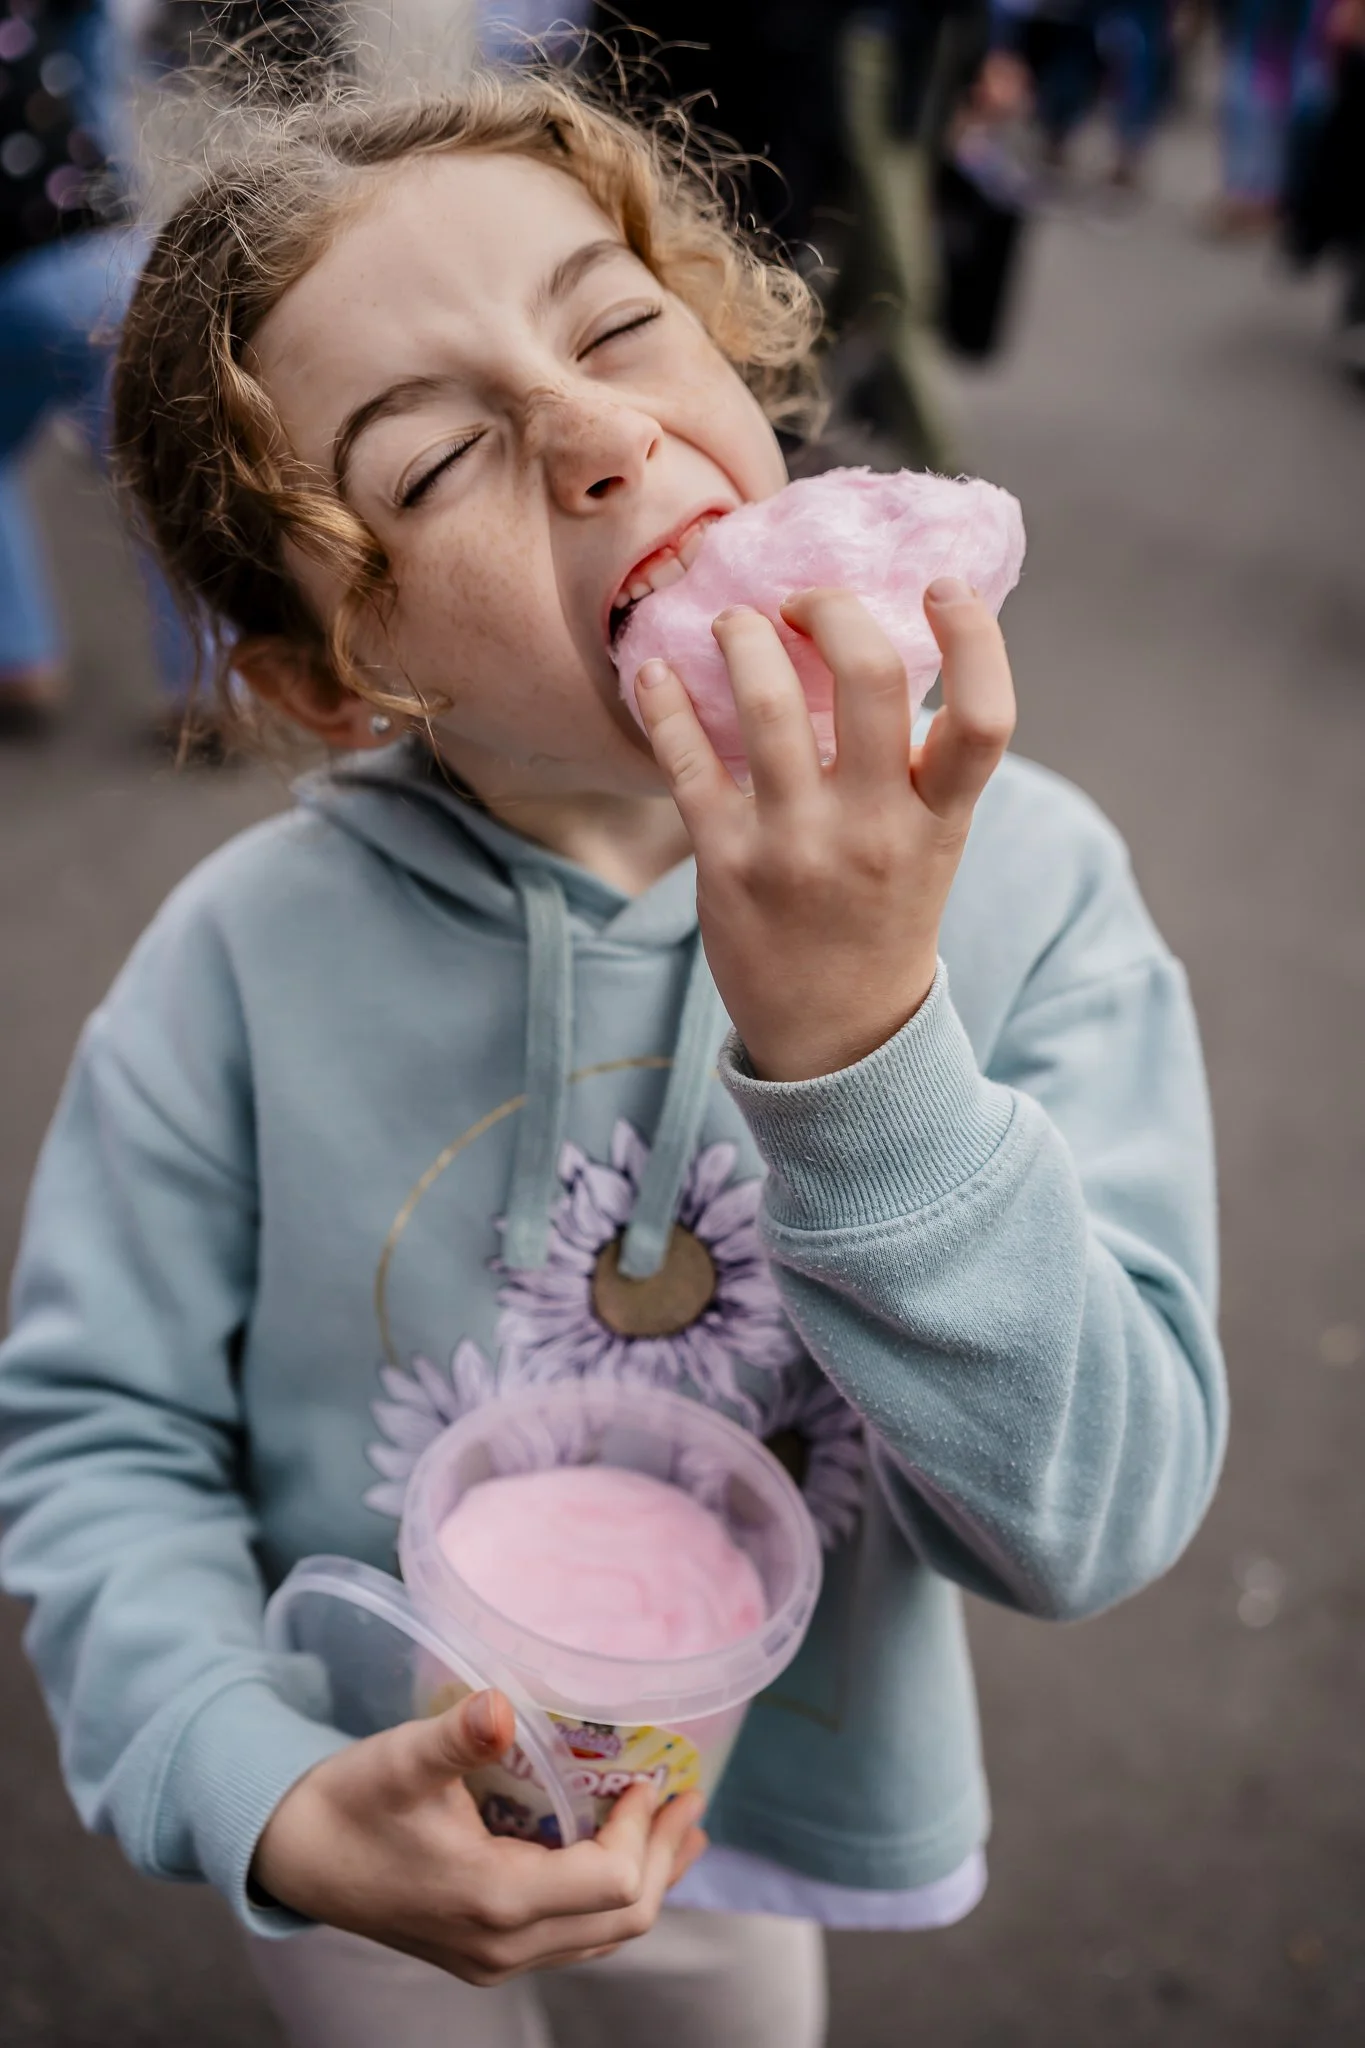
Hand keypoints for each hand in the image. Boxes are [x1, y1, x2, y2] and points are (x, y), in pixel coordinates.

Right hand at [251, 1689, 706, 1985]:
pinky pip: (573, 1938)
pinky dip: (610, 1900)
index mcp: (494, 1902)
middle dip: (665, 1858)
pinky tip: (617, 1859)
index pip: (611, 1882)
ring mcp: (494, 1957)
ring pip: (602, 1935)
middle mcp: (504, 1946)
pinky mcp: (484, 1952)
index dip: (643, 1830)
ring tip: (678, 1831)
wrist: (294, 1857)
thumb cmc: (349, 1802)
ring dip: (648, 1883)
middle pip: (623, 1919)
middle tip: (689, 1801)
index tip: (650, 1776)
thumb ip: (458, 1736)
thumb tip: (498, 1705)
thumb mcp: (402, 1759)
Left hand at [635, 580, 1014, 1081]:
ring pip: (766, 705)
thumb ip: (925, 765)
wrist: (836, 1036)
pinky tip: (655, 673)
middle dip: (831, 609)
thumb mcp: (931, 847)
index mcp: (941, 821)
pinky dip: (665, 702)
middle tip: (803, 601)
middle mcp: (875, 830)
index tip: (940, 586)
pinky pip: (687, 760)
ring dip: (741, 637)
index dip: (974, 637)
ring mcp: (797, 847)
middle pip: (871, 680)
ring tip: (732, 623)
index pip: (986, 718)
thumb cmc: (883, 916)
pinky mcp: (725, 864)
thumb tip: (891, 643)